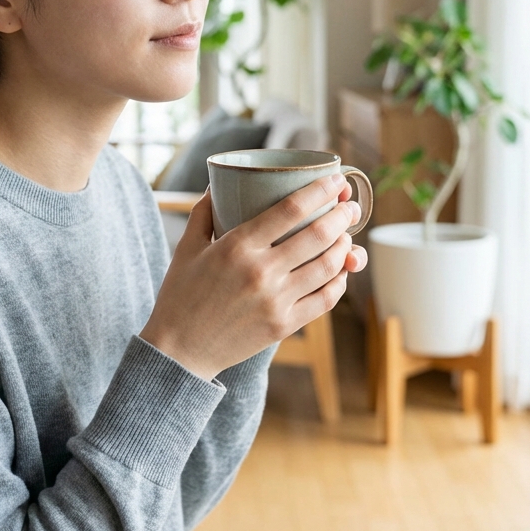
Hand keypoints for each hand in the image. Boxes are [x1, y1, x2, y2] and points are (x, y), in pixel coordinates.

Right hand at [140, 174, 368, 380]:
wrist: (179, 350)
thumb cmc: (179, 295)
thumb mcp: (186, 248)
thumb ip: (203, 213)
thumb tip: (216, 185)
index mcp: (237, 246)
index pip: (290, 209)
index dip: (320, 190)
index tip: (335, 179)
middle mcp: (261, 272)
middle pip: (318, 235)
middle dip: (342, 215)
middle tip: (350, 205)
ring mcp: (276, 301)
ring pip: (327, 266)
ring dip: (344, 246)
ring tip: (347, 235)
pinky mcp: (284, 325)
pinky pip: (325, 299)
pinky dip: (339, 281)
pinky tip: (340, 269)